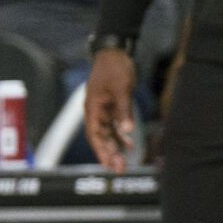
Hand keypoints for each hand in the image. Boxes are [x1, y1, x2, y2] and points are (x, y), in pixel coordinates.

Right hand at [84, 47, 136, 173]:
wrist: (114, 53)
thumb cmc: (114, 68)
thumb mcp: (121, 89)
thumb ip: (123, 110)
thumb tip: (126, 131)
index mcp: (93, 108)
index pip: (95, 135)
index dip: (100, 151)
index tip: (107, 165)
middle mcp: (95, 111)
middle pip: (101, 138)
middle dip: (109, 154)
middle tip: (119, 169)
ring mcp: (103, 109)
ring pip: (108, 134)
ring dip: (115, 148)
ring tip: (124, 163)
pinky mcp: (112, 106)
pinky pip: (115, 125)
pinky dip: (121, 136)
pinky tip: (129, 145)